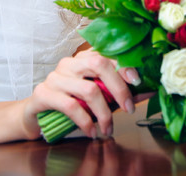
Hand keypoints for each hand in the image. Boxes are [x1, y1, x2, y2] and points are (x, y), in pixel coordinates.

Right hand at [22, 49, 139, 139]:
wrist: (35, 116)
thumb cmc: (71, 104)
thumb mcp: (97, 97)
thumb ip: (119, 92)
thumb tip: (149, 89)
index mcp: (82, 59)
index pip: (107, 54)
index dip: (124, 65)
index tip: (138, 81)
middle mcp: (69, 63)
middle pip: (98, 64)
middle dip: (118, 87)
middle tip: (128, 109)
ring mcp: (55, 77)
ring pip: (88, 89)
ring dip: (104, 113)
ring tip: (108, 129)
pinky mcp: (43, 94)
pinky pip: (70, 106)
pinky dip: (86, 121)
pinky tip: (91, 131)